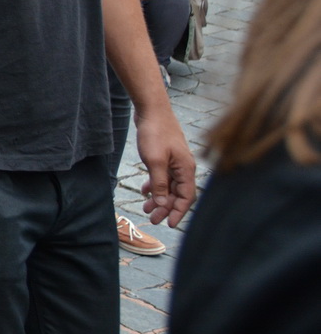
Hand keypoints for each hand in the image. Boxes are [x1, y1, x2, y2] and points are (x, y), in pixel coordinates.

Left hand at [136, 109, 195, 227]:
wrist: (151, 110)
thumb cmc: (155, 133)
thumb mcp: (155, 161)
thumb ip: (160, 184)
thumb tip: (163, 204)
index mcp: (186, 169)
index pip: (187, 197)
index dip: (178, 212)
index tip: (168, 224)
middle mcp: (184, 167)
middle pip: (178, 194)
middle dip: (166, 207)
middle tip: (152, 219)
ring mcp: (175, 162)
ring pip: (170, 186)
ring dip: (159, 198)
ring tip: (146, 208)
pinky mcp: (166, 157)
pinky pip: (163, 177)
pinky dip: (156, 185)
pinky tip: (145, 191)